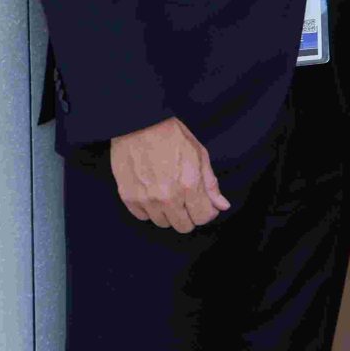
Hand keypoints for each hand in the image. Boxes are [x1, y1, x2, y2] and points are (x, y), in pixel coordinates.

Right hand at [110, 116, 230, 232]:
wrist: (139, 124)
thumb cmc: (172, 136)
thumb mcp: (200, 155)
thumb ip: (210, 184)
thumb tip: (221, 205)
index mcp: (189, 185)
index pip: (203, 218)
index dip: (207, 212)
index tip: (205, 205)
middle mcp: (167, 197)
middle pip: (183, 226)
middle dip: (189, 216)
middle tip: (187, 201)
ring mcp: (145, 199)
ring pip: (162, 223)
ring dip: (168, 213)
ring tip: (168, 193)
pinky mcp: (128, 198)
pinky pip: (142, 216)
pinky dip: (149, 209)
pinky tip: (152, 193)